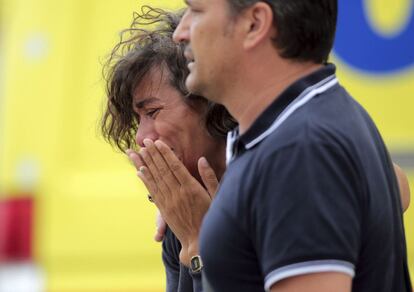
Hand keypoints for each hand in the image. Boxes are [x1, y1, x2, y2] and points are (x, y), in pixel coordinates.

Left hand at [136, 139, 217, 265]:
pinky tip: (140, 171)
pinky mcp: (164, 209)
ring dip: (145, 164)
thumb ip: (209, 177)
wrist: (199, 241)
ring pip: (155, 179)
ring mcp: (169, 202)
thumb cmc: (211, 217)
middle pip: (162, 170)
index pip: (175, 166)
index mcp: (191, 189)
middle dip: (153, 154)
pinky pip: (153, 191)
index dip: (165, 153)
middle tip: (145, 141)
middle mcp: (177, 194)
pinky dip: (146, 180)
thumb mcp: (217, 196)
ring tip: (137, 152)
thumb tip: (202, 160)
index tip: (158, 142)